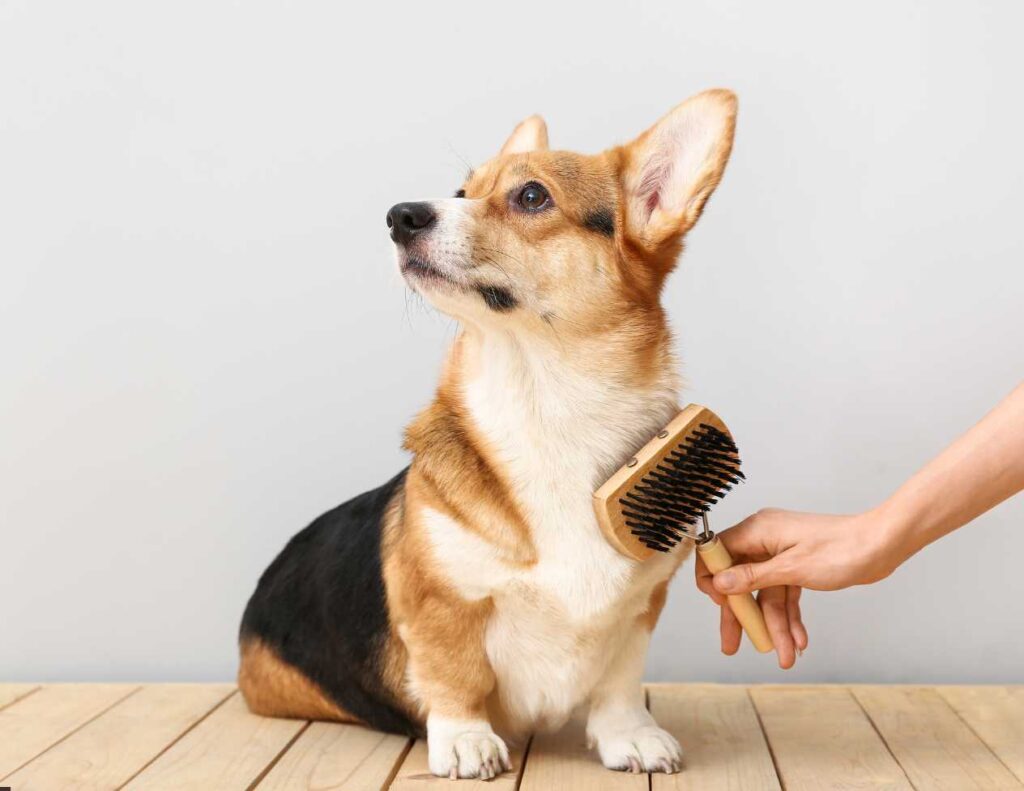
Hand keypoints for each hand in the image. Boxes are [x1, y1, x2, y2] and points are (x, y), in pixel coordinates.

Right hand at [694, 508, 900, 667]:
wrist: (882, 546)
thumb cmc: (842, 549)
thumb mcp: (793, 569)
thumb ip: (752, 577)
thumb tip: (719, 583)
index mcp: (758, 530)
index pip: (718, 551)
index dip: (712, 578)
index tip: (718, 605)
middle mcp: (765, 540)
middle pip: (740, 580)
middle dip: (741, 615)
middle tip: (732, 645)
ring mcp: (781, 554)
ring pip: (766, 594)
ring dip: (774, 624)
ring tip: (784, 656)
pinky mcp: (797, 566)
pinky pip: (785, 595)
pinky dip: (790, 617)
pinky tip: (798, 640)